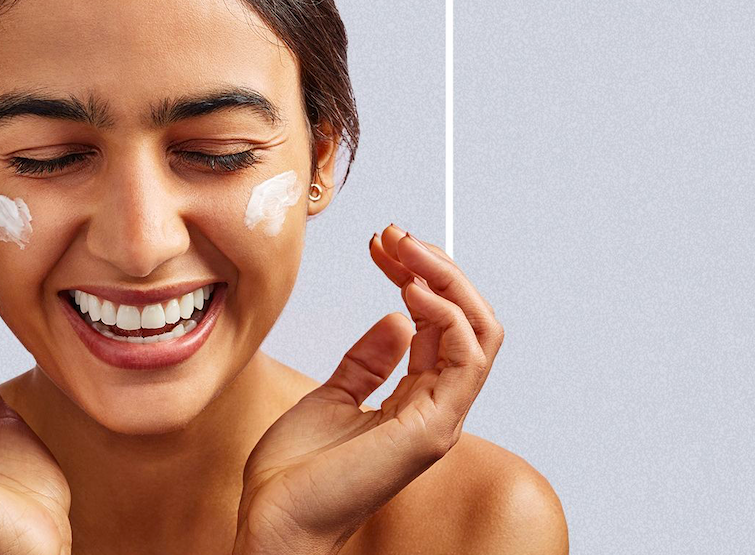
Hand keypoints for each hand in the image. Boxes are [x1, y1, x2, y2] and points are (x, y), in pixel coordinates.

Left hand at [233, 224, 504, 554]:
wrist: (274, 519)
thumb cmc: (295, 473)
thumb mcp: (332, 396)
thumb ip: (367, 362)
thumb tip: (394, 320)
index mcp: (418, 402)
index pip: (444, 326)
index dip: (419, 276)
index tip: (383, 245)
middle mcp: (438, 409)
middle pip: (472, 322)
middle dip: (439, 268)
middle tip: (396, 235)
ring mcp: (438, 420)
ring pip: (479, 333)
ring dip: (444, 280)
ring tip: (403, 250)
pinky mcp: (428, 430)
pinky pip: (464, 359)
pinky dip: (446, 315)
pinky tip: (410, 288)